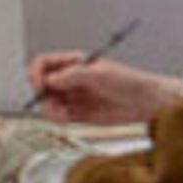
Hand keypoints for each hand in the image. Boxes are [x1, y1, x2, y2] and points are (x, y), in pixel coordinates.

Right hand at [26, 52, 182, 124]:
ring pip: (48, 102)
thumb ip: (74, 75)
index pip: (44, 63)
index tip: (39, 84)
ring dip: (50, 109)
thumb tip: (51, 79)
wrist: (145, 103)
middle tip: (51, 103)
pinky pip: (59, 116)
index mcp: (74, 63)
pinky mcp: (78, 113)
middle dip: (42, 95)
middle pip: (42, 85)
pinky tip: (68, 118)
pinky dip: (58, 118)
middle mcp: (71, 79)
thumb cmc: (129, 82)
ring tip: (62, 115)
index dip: (36, 73)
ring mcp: (73, 96)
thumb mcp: (100, 74)